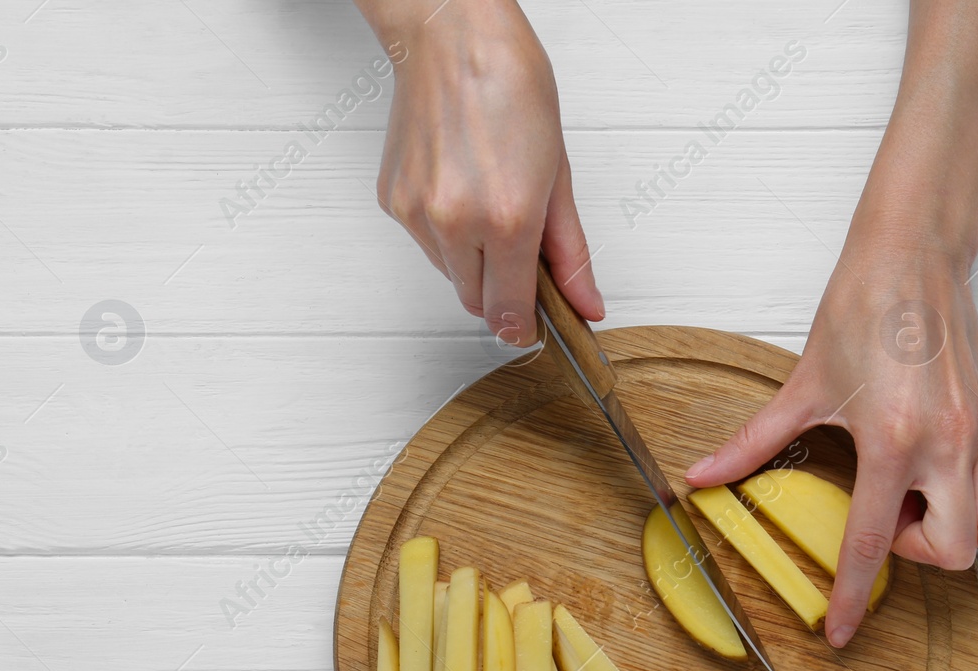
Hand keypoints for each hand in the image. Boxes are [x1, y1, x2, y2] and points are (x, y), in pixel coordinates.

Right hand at [359, 0, 602, 344]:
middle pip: (477, 303)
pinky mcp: (391, 201)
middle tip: (522, 250)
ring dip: (474, 261)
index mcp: (506, 218)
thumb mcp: (558, 175)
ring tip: (490, 203)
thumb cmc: (509, 86)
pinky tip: (461, 189)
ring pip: (450, 275)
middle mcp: (454, 222)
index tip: (534, 324)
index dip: (525, 326)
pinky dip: (447, 234)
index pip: (509, 312)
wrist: (452, 38)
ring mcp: (416, 213)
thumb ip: (570, 252)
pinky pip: (425, 245)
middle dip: (502, 291)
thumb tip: (586, 303)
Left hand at [684, 230, 977, 646]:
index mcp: (894, 440)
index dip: (853, 597)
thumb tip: (700, 476)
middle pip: (955, 552)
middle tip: (885, 520)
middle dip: (917, 554)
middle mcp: (948, 444)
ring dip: (957, 532)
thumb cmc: (862, 309)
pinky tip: (943, 478)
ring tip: (917, 499)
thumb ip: (751, 443)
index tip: (839, 631)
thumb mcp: (801, 385)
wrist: (912, 255)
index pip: (874, 543)